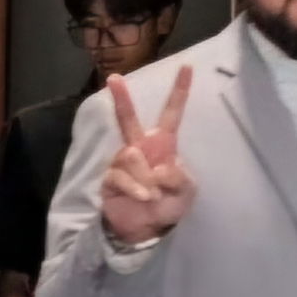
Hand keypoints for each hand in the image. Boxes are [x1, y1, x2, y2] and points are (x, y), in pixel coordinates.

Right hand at [101, 68, 195, 245]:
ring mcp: (122, 162)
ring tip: (153, 195)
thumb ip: (179, 177)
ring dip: (145, 178)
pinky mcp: (109, 178)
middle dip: (121, 98)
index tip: (187, 67)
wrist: (145, 230)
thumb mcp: (186, 192)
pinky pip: (120, 175)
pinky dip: (136, 189)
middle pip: (128, 119)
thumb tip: (158, 168)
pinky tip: (144, 198)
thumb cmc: (168, 205)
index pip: (172, 114)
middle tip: (113, 78)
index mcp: (163, 145)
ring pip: (130, 155)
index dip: (180, 92)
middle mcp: (139, 148)